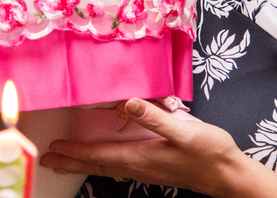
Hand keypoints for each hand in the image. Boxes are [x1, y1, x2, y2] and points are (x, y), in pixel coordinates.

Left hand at [40, 98, 261, 196]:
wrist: (229, 175)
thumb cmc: (209, 153)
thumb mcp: (184, 130)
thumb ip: (155, 117)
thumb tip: (127, 102)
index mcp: (139, 157)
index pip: (98, 154)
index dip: (74, 150)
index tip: (54, 148)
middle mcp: (138, 166)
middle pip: (96, 164)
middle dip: (71, 161)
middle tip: (47, 160)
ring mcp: (146, 169)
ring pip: (106, 166)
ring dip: (84, 162)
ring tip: (65, 161)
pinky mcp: (154, 167)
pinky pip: (119, 165)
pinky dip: (102, 162)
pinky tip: (102, 159)